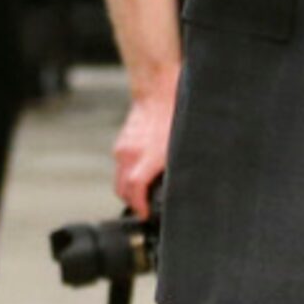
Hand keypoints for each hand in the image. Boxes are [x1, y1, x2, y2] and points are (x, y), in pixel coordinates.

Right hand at [113, 75, 175, 218]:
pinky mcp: (122, 141)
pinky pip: (121, 164)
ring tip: (144, 191)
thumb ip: (178, 167)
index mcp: (147, 156)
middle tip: (144, 208)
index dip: (139, 207)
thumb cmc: (173, 113)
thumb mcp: (181, 145)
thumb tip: (183, 184)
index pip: (135, 190)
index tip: (145, 214)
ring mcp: (123, 147)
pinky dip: (128, 172)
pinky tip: (142, 169)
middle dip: (132, 202)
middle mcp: (130, 154)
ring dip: (129, 187)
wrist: (157, 89)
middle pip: (122, 189)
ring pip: (120, 177)